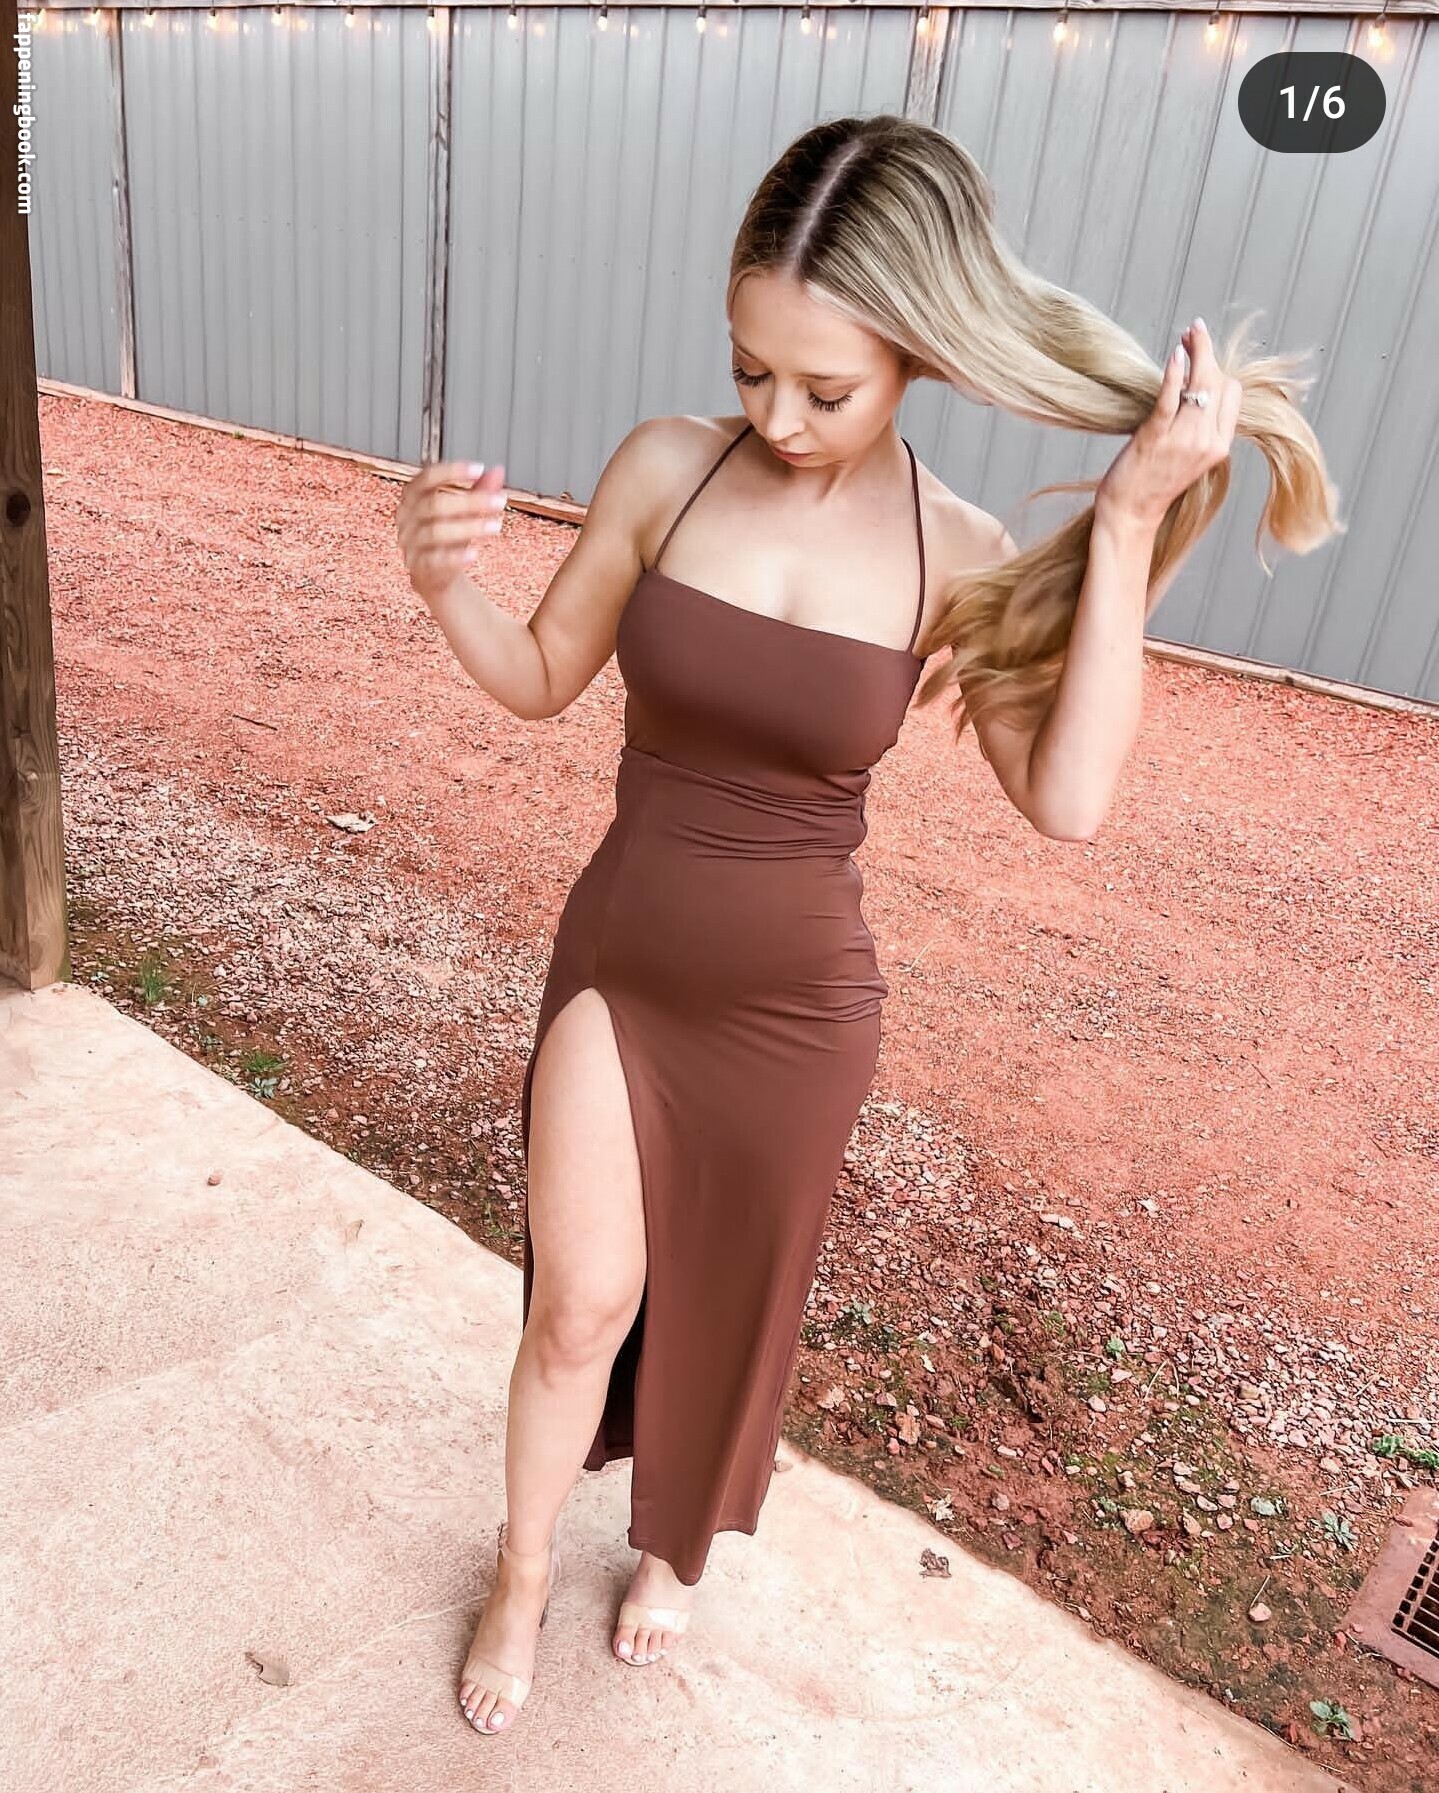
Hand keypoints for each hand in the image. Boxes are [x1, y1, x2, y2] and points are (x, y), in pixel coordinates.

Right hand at [395, 458, 507, 604]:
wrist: (435, 572)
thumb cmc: (447, 534)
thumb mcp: (464, 510)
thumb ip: (479, 490)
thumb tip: (498, 471)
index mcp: (413, 495)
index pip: (427, 477)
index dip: (452, 471)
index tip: (478, 468)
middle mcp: (406, 516)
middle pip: (435, 504)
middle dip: (470, 502)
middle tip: (499, 501)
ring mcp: (410, 542)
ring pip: (436, 532)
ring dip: (469, 528)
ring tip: (495, 526)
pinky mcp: (418, 566)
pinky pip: (435, 560)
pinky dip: (456, 558)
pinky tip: (474, 554)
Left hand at [1095, 319, 1241, 531]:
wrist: (1130, 514)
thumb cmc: (1154, 482)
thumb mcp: (1190, 456)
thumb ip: (1200, 428)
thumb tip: (1197, 392)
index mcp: (1219, 446)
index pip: (1232, 394)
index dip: (1219, 369)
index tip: (1203, 353)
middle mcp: (1207, 442)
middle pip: (1219, 382)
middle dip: (1208, 352)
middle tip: (1194, 331)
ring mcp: (1183, 440)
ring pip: (1200, 384)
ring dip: (1195, 352)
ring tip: (1186, 334)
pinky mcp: (1156, 438)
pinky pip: (1171, 398)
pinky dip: (1175, 373)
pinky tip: (1176, 355)